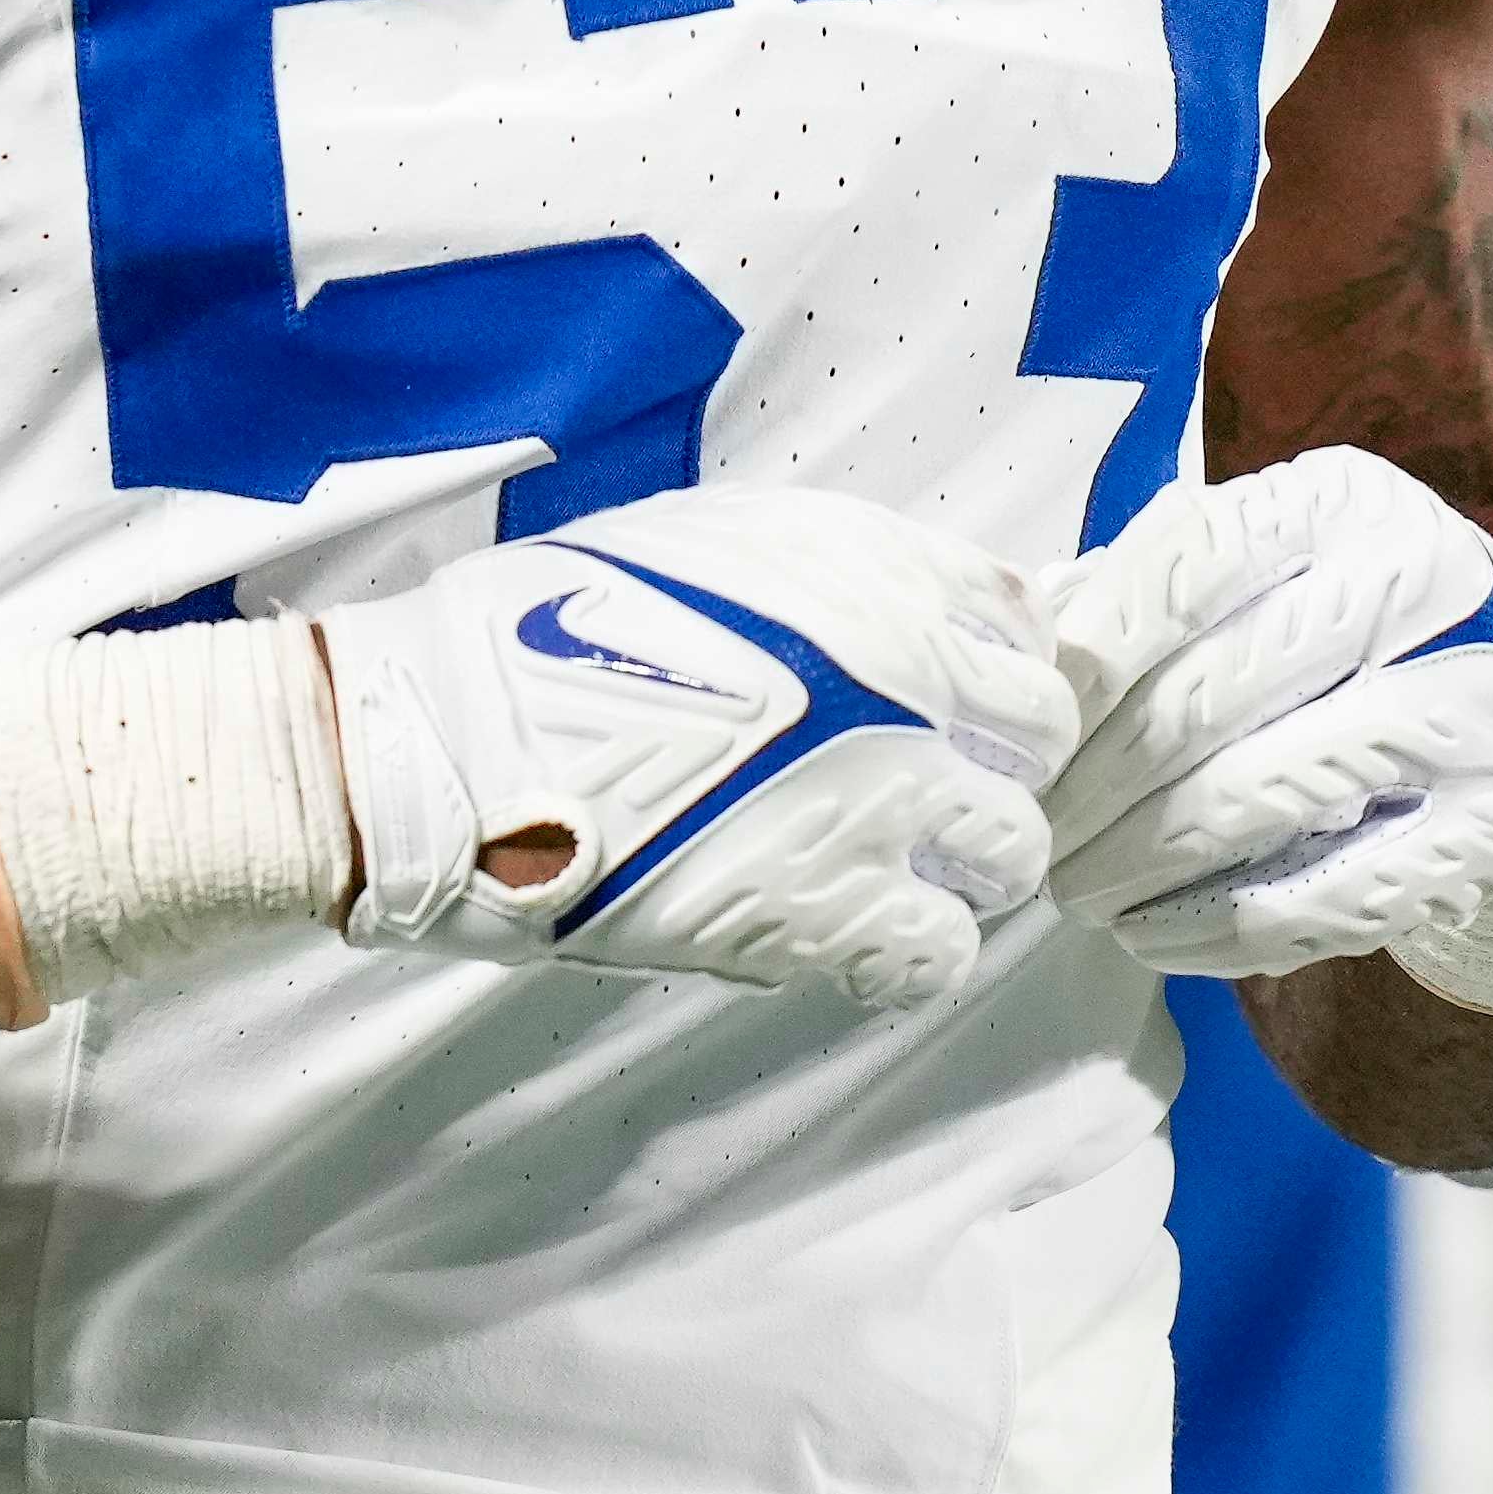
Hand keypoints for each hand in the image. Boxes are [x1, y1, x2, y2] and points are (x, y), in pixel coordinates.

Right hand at [307, 484, 1079, 1000]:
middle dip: (986, 776)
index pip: (1031, 646)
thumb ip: (862, 568)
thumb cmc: (561, 625)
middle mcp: (909, 688)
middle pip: (1040, 753)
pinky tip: (840, 933)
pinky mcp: (826, 914)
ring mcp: (877, 805)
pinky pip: (939, 956)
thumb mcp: (728, 537)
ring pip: (1010, 861)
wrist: (452, 736)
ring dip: (954, 871)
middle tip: (910, 800)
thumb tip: (976, 608)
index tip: (947, 718)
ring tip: (868, 872)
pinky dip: (904, 954)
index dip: (991, 690)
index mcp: (882, 584)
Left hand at [1042, 453, 1492, 1008]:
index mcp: (1345, 502)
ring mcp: (1475, 704)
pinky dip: (1217, 926)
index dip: (1085, 658)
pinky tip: (1154, 933)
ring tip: (1080, 892)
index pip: (1183, 567)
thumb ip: (1147, 595)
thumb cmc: (1364, 640)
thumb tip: (1019, 647)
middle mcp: (1422, 584)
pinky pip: (1324, 893)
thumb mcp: (1273, 574)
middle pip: (1204, 697)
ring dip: (1139, 864)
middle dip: (1092, 788)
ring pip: (1254, 800)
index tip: (1030, 731)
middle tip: (1037, 841)